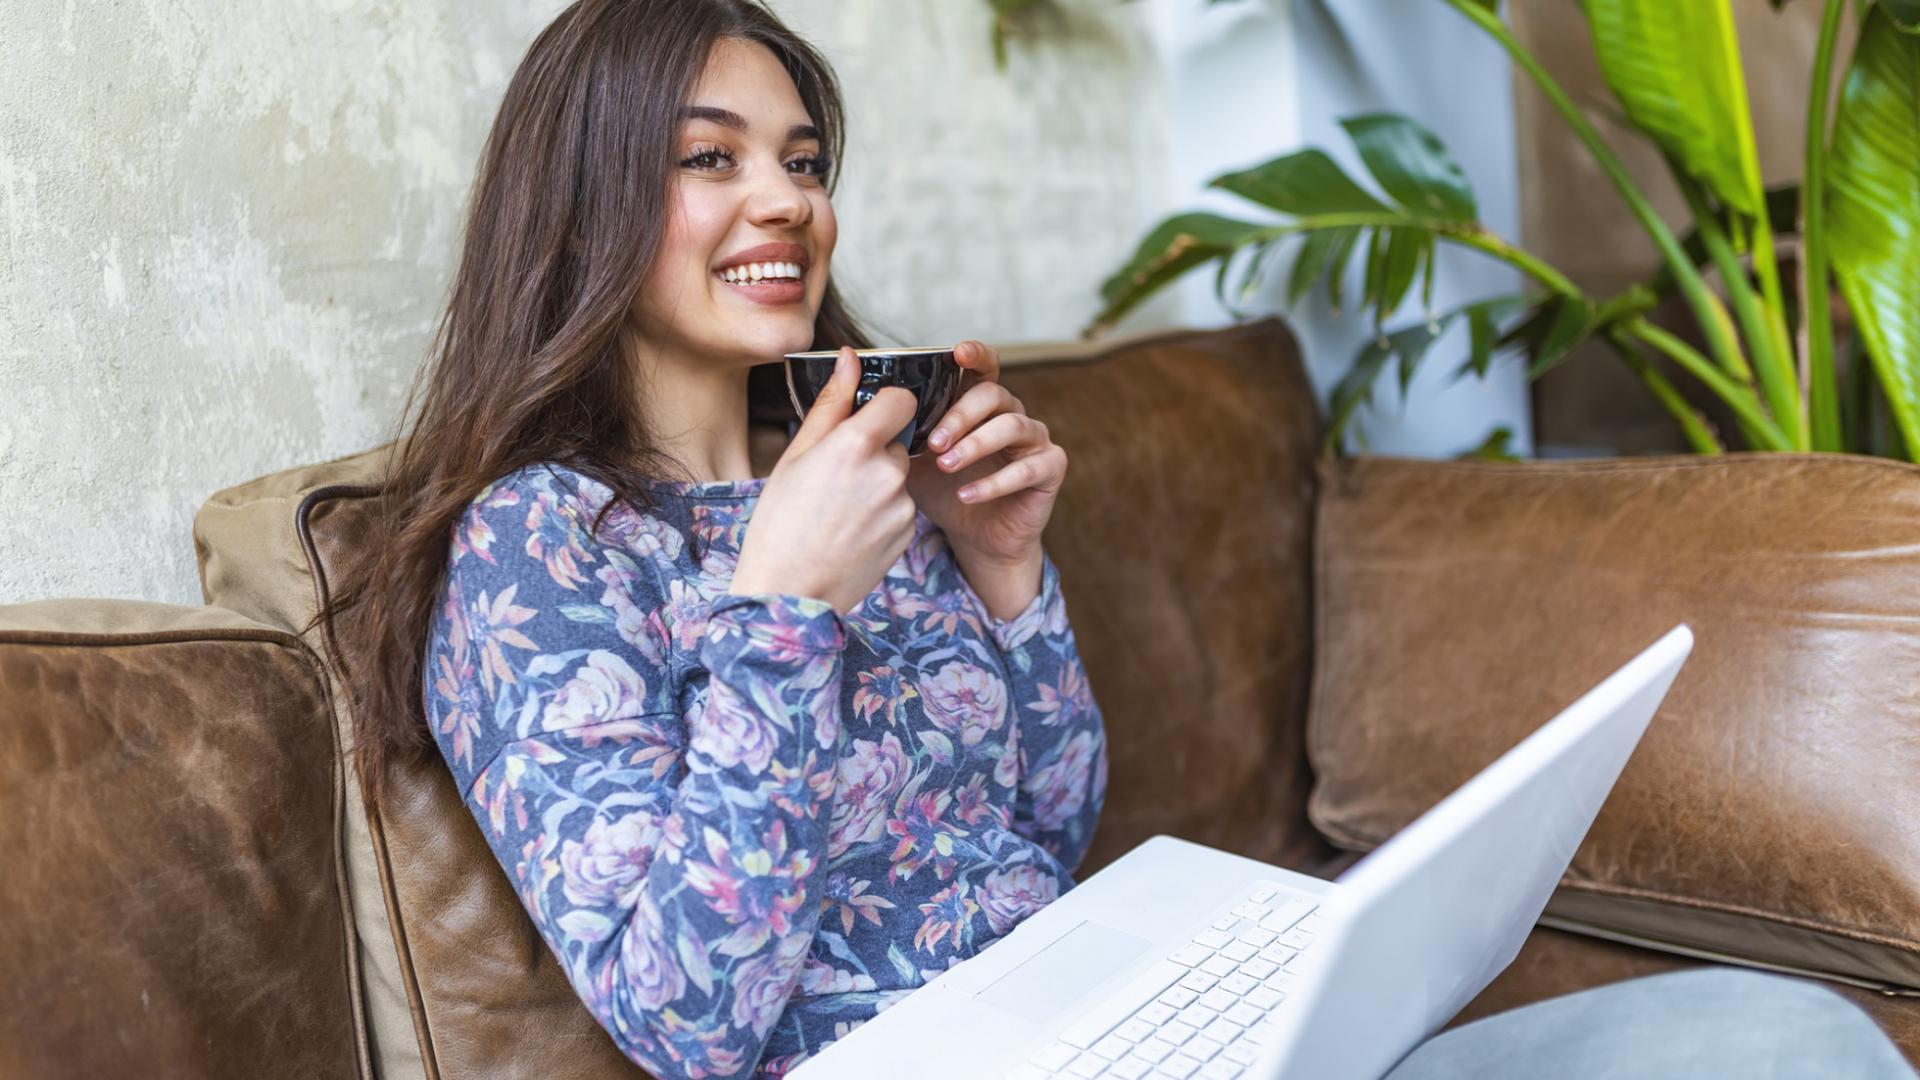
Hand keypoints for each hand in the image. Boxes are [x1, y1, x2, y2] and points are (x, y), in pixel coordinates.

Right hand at [730, 347, 919, 614]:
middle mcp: (886, 473)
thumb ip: (830, 404)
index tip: (867, 418)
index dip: (885, 405)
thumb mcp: (795, 456)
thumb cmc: (780, 523)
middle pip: (898, 441)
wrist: (789, 593)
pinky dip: (882, 514)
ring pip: (898, 477)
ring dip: (878, 484)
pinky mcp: (908, 534)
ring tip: (839, 511)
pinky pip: (901, 508)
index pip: (901, 400)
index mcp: (855, 445)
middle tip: (834, 480)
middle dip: (874, 451)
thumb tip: (849, 357)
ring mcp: (902, 506)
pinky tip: (851, 532)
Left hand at [906, 339, 1066, 569]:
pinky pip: (1028, 468)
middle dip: (960, 415)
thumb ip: (901, 430)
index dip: (975, 355)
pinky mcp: (1050, 469)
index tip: (957, 354)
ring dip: (976, 444)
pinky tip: (967, 495)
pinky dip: (995, 482)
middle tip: (933, 442)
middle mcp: (1012, 414)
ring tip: (946, 466)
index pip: (984, 367)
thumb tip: (869, 405)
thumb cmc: (944, 492)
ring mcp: (1035, 439)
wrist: (974, 538)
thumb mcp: (913, 458)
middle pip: (993, 394)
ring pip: (1013, 425)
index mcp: (981, 404)